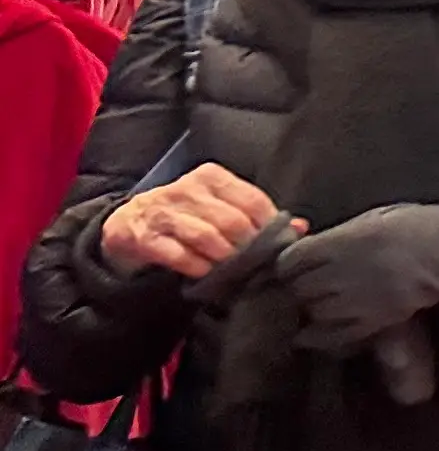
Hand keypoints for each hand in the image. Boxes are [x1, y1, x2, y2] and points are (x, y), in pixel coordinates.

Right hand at [105, 164, 288, 279]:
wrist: (127, 225)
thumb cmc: (184, 217)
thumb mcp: (218, 208)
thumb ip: (256, 215)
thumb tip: (299, 226)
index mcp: (211, 177)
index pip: (253, 200)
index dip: (268, 226)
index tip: (273, 245)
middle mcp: (186, 188)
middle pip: (232, 221)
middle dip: (247, 247)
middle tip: (253, 263)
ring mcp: (161, 211)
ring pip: (206, 237)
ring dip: (223, 258)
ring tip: (230, 270)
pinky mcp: (142, 236)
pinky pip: (178, 254)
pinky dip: (196, 267)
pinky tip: (204, 273)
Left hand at [278, 203, 438, 354]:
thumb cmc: (416, 226)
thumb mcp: (373, 218)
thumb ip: (337, 236)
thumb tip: (305, 248)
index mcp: (344, 241)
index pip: (291, 260)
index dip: (287, 265)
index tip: (292, 267)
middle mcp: (346, 271)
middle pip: (298, 288)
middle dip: (297, 289)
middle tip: (303, 287)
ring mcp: (360, 298)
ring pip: (314, 312)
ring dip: (311, 310)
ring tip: (317, 305)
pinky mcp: (375, 320)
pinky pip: (335, 334)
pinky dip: (321, 335)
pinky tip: (316, 331)